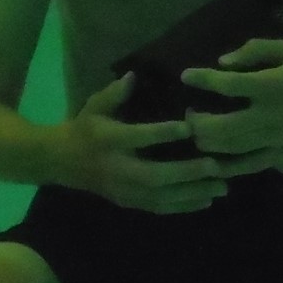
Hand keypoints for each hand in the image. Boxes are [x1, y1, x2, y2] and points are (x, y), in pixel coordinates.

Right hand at [56, 74, 228, 213]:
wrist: (61, 162)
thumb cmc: (84, 128)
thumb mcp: (94, 106)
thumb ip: (114, 92)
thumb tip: (133, 75)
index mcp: (107, 140)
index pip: (137, 138)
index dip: (163, 134)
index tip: (190, 128)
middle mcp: (117, 168)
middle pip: (154, 175)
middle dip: (186, 173)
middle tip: (215, 166)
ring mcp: (123, 190)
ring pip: (160, 197)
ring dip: (192, 193)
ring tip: (221, 187)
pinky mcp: (128, 203)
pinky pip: (158, 208)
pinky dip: (184, 206)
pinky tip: (206, 200)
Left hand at [178, 37, 282, 169]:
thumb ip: (258, 51)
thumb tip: (224, 62)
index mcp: (274, 85)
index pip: (227, 86)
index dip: (202, 80)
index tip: (187, 76)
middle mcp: (272, 116)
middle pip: (221, 127)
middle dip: (196, 121)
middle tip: (188, 113)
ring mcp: (279, 140)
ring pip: (231, 149)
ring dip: (207, 143)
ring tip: (197, 133)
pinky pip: (251, 166)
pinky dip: (228, 167)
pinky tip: (214, 162)